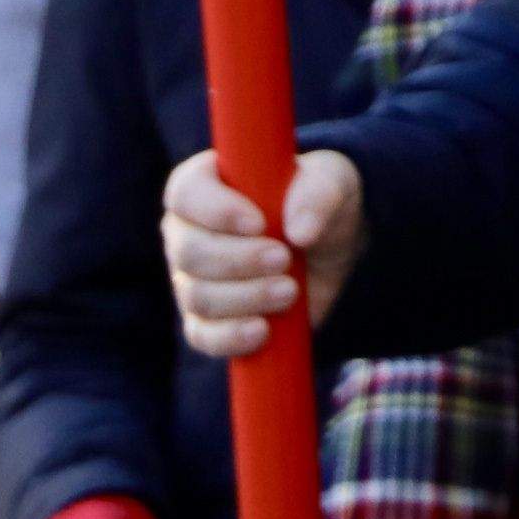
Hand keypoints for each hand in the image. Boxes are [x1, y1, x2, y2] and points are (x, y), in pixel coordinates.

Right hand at [159, 149, 362, 358]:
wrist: (330, 251)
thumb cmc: (318, 203)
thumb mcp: (332, 182)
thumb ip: (319, 193)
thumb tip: (299, 231)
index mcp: (204, 184)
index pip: (185, 193)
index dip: (216, 210)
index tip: (259, 222)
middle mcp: (186, 231)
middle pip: (189, 252)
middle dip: (239, 260)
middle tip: (284, 259)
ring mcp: (190, 279)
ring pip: (198, 296)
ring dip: (246, 297)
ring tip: (290, 290)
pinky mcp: (206, 320)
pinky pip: (202, 336)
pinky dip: (231, 336)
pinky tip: (262, 330)